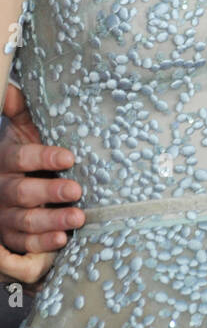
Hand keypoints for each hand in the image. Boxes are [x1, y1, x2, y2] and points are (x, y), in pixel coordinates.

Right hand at [0, 82, 82, 284]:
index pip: (22, 158)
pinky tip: (63, 239)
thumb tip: (8, 84)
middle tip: (77, 189)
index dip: (44, 157)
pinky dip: (43, 242)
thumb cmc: (23, 152)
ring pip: (26, 220)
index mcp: (5, 160)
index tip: (69, 156)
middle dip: (51, 191)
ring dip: (53, 220)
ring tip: (79, 217)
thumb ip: (17, 108)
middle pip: (23, 192)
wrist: (5, 184)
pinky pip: (25, 243)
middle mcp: (2, 188)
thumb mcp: (19, 129)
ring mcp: (5, 215)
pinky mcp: (10, 237)